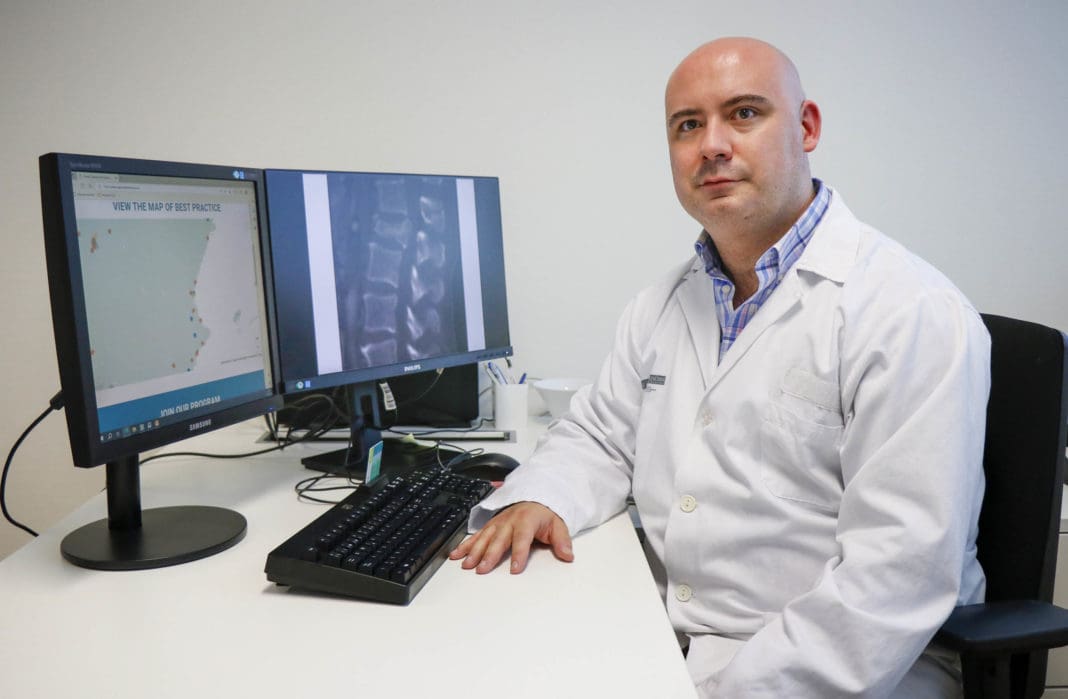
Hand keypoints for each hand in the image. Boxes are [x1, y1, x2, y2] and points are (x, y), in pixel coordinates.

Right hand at [449, 501, 573, 573]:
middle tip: (482, 569)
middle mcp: (509, 521)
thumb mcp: (559, 525)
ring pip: (484, 538)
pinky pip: (476, 535)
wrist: (535, 498)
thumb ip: (562, 541)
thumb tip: (568, 555)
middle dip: (490, 555)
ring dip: (474, 551)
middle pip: (499, 540)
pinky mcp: (490, 526)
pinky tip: (456, 555)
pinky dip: (465, 545)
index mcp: (527, 520)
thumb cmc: (545, 515)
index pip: (522, 538)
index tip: (515, 570)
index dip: (519, 554)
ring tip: (466, 565)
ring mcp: (498, 523)